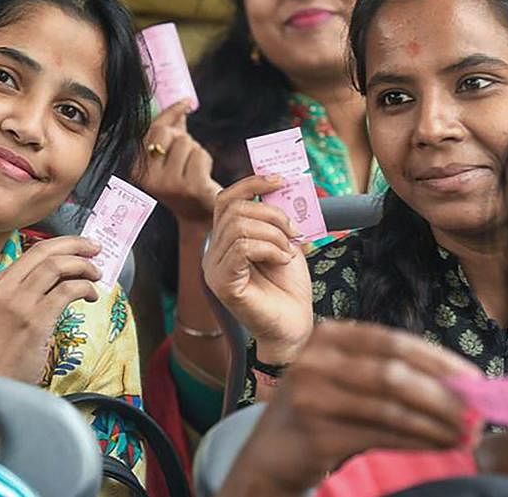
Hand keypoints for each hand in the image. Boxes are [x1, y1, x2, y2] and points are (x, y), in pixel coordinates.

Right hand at [0, 236, 100, 384]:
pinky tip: (91, 296)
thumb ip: (29, 291)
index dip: (63, 244)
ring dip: (83, 266)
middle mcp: (5, 289)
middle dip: (76, 245)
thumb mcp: (8, 313)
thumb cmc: (7, 352)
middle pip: (46, 252)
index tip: (82, 246)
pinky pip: (67, 291)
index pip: (34, 251)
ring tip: (96, 275)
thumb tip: (66, 273)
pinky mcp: (35, 321)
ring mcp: (19, 304)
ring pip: (57, 266)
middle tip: (96, 249)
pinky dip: (84, 287)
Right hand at [135, 101, 221, 223]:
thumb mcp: (171, 156)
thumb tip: (180, 103)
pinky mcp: (189, 187)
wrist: (198, 215)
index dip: (171, 113)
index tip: (186, 102)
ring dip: (195, 152)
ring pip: (187, 144)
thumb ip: (172, 130)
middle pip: (169, 134)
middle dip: (183, 139)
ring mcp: (168, 184)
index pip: (153, 130)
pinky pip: (200, 155)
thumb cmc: (184, 181)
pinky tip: (202, 176)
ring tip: (192, 170)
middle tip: (186, 156)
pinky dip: (205, 161)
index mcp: (137, 169)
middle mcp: (148, 178)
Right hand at [203, 175, 311, 362]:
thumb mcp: (284, 242)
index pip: (225, 200)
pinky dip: (269, 248)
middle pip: (233, 210)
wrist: (294, 327)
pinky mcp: (223, 284)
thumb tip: (277, 186)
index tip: (279, 180)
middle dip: (271, 213)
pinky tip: (283, 261)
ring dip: (274, 234)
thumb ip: (275, 218)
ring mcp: (214, 270)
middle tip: (294, 231)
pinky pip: (242, 248)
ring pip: (238, 227)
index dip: (250, 184)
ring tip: (289, 251)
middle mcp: (213, 253)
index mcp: (225, 241)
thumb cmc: (289, 289)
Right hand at [226, 321, 481, 494]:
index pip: (393, 341)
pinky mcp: (317, 434)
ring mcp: (312, 397)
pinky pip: (381, 436)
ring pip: (391, 407)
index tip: (475, 379)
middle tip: (478, 413)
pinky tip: (440, 447)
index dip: (438, 360)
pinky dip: (417, 442)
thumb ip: (384, 370)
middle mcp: (315, 360)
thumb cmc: (317, 413)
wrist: (269, 454)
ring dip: (436, 423)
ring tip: (465, 434)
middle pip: (394, 373)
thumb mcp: (340, 376)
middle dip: (444, 395)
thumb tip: (458, 382)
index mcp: (326, 337)